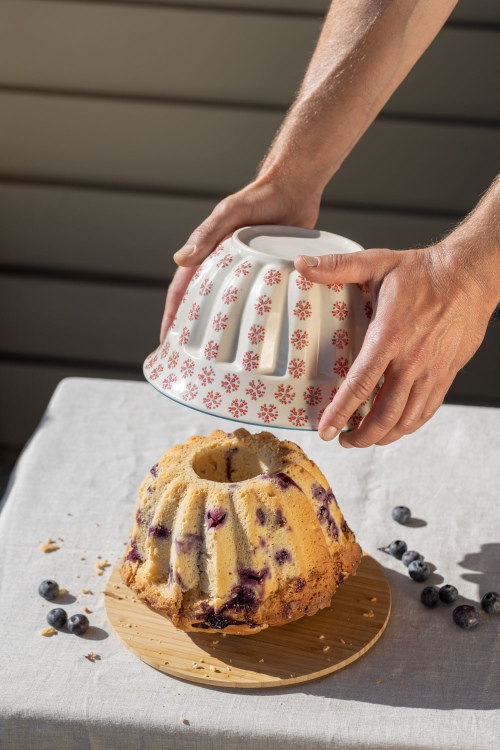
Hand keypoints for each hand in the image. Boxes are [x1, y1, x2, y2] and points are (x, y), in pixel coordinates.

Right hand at [160, 177, 319, 340]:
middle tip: (189, 358)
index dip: (171, 315)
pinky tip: (256, 336)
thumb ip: (207, 235)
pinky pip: (256, 300)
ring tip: (219, 356)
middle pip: (202, 302)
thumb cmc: (259, 196)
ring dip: (221, 327)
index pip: (182, 289)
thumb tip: (180, 260)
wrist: (295, 189)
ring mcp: (246, 271)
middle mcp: (224, 265)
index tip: (165, 340)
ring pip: (228, 304)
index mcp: (208, 253)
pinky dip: (251, 318)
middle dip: (192, 328)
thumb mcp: (230, 214)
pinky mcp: (268, 274)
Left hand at [294, 243, 494, 447]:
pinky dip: (407, 426)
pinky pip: (426, 411)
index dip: (340, 412)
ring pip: (406, 420)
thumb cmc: (423, 272)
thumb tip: (302, 265)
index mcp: (390, 335)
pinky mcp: (446, 376)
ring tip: (364, 437)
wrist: (469, 276)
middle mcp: (412, 360)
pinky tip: (393, 426)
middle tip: (342, 438)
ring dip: (382, 436)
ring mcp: (431, 372)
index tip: (326, 429)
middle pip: (383, 414)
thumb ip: (338, 267)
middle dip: (360, 435)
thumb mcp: (377, 263)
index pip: (360, 384)